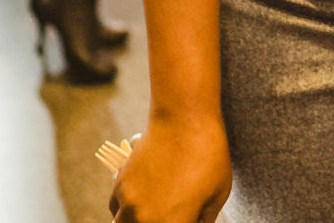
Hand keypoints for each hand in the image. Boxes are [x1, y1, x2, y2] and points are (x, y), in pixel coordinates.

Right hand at [110, 115, 232, 222]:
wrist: (184, 121)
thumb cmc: (208, 156)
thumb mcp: (217, 194)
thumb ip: (204, 219)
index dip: (186, 222)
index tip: (189, 216)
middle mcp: (146, 219)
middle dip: (160, 221)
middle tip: (172, 213)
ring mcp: (129, 203)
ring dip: (136, 221)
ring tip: (153, 212)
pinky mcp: (120, 185)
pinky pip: (116, 209)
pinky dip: (124, 210)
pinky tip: (138, 203)